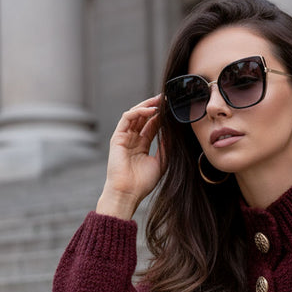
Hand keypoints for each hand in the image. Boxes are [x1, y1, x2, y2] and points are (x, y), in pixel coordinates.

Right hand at [97, 94, 163, 219]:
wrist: (128, 193)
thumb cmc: (143, 183)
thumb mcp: (161, 162)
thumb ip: (166, 146)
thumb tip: (174, 132)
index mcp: (142, 146)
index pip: (152, 126)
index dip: (162, 116)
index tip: (173, 109)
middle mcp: (132, 140)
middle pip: (144, 118)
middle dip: (155, 107)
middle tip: (168, 99)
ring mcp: (124, 138)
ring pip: (135, 115)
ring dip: (147, 106)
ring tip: (160, 101)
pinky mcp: (117, 137)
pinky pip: (127, 119)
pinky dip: (138, 112)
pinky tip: (150, 111)